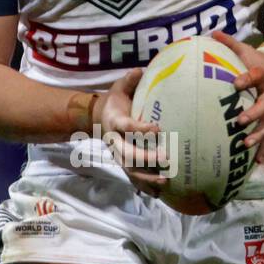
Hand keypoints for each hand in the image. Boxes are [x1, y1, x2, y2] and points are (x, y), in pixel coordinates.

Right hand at [93, 68, 168, 195]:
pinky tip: (158, 194)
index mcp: (115, 121)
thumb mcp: (119, 87)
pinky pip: (132, 178)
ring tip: (164, 182)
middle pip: (128, 154)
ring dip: (146, 178)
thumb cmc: (115, 101)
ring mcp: (118, 155)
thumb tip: (141, 69)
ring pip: (130, 170)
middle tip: (165, 159)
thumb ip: (129, 80)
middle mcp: (114, 141)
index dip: (141, 128)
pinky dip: (144, 187)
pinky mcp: (122, 164)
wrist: (97, 118)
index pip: (127, 126)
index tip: (157, 128)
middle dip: (146, 159)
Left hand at [210, 29, 263, 165]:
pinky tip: (258, 161)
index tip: (236, 83)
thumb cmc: (256, 61)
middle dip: (254, 114)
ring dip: (259, 135)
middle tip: (239, 121)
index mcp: (263, 75)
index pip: (256, 75)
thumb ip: (229, 43)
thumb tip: (211, 33)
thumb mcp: (246, 50)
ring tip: (246, 144)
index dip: (247, 79)